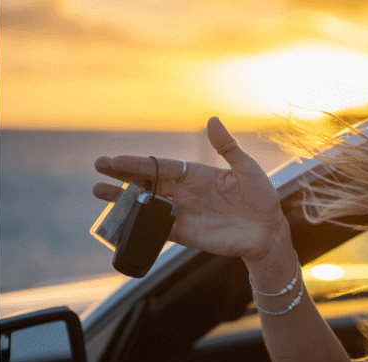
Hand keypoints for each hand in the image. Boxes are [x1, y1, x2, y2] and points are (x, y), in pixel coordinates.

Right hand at [92, 117, 289, 261]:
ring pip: (147, 205)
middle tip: (98, 168)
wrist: (269, 232)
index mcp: (197, 175)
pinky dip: (140, 225)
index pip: (162, 166)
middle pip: (148, 183)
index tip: (116, 159)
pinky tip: (121, 221)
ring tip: (99, 193)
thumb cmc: (262, 198)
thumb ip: (228, 147)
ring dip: (124, 200)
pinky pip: (158, 229)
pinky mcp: (186, 234)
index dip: (139, 163)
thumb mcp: (247, 169)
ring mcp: (184, 214)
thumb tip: (212, 119)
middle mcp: (186, 193)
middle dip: (123, 176)